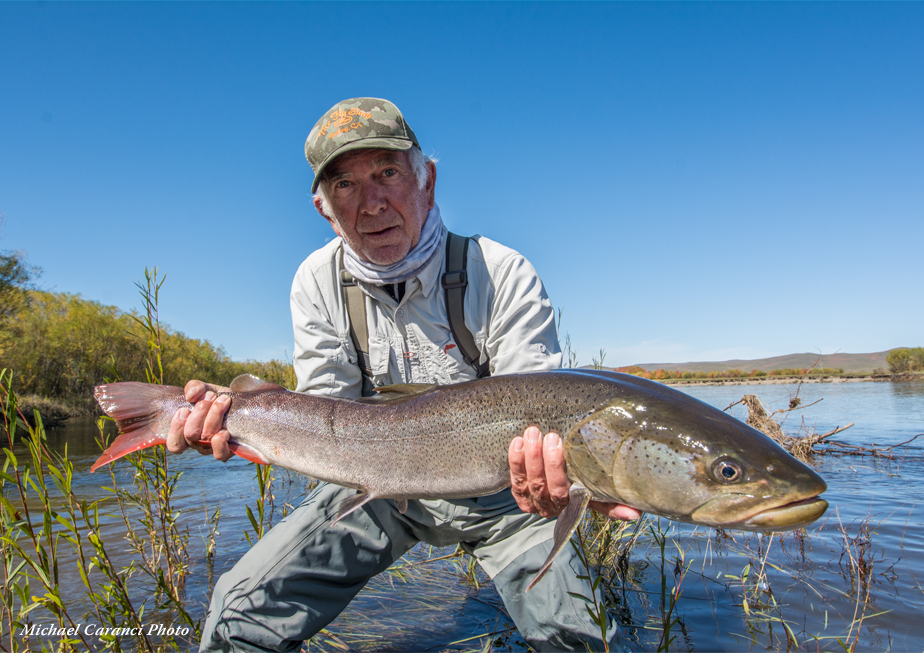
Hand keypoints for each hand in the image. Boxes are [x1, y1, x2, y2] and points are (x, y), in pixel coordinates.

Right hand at [166, 380, 232, 461]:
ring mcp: (212, 447)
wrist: (240, 403)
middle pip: (190, 435)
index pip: (173, 443)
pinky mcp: (228, 449)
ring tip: (223, 400)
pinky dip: (220, 441)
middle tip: (210, 396)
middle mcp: (197, 443)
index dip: (176, 427)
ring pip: (206, 438)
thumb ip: (194, 388)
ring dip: (213, 416)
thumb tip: (190, 395)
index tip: (185, 409)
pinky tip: (225, 430)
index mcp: (186, 432)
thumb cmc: (217, 398)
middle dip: (200, 412)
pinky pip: (220, 453)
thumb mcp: (204, 389)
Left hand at [508, 426, 641, 521]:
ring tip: (533, 433)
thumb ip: (610, 498)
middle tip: (552, 438)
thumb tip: (636, 513)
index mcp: (575, 505)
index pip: (586, 502)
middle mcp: (553, 507)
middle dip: (552, 464)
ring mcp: (533, 500)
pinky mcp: (518, 492)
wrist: (542, 467)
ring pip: (531, 483)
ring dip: (531, 458)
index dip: (595, 498)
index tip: (602, 490)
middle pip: (552, 489)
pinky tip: (517, 442)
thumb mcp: (592, 485)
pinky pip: (515, 479)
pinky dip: (515, 461)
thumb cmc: (574, 475)